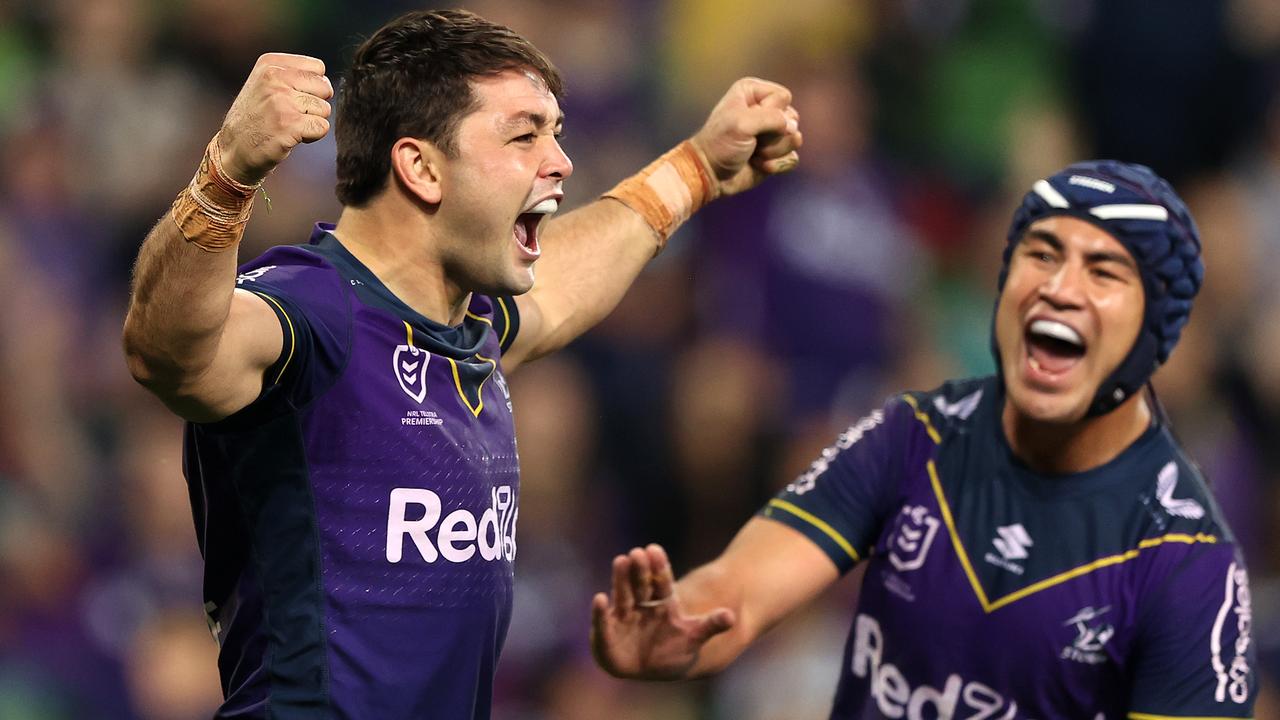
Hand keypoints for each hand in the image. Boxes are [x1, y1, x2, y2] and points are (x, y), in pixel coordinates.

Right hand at [217, 53, 333, 185]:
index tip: (294, 98)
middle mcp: (275, 77)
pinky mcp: (289, 124)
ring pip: (325, 109)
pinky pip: (322, 127)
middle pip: (325, 88)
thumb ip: (293, 74)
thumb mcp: (265, 83)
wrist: (234, 148)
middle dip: (315, 105)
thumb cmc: (257, 117)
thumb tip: (328, 83)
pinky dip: (313, 136)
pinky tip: (293, 136)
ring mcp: (281, 100)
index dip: (314, 87)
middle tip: (292, 115)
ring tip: (289, 125)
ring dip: (312, 121)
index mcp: (271, 64)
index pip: (318, 68)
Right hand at [590, 544, 734, 679]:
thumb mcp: (694, 636)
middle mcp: (642, 604)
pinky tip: (598, 599)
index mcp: (663, 601)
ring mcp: (624, 616)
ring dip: (620, 580)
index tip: (654, 549)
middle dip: (638, 569)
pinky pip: (604, 622)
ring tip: (620, 561)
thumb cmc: (675, 648)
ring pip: (622, 595)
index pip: (661, 581)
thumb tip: (732, 616)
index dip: (658, 567)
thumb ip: (711, 625)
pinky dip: (600, 613)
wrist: (654, 665)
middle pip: (640, 584)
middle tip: (636, 553)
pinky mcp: (608, 632)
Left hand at [689, 77, 802, 197]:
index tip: (750, 121)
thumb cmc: (721, 144)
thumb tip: (793, 129)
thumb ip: (772, 118)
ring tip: (754, 153)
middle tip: (752, 140)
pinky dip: (776, 165)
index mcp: (753, 93)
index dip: (772, 112)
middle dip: (774, 134)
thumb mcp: (742, 123)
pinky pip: (792, 157)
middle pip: (792, 118)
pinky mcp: (776, 154)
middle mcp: (765, 109)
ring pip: (794, 139)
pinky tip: (758, 165)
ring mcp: (772, 133)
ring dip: (773, 151)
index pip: (783, 97)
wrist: (711, 174)